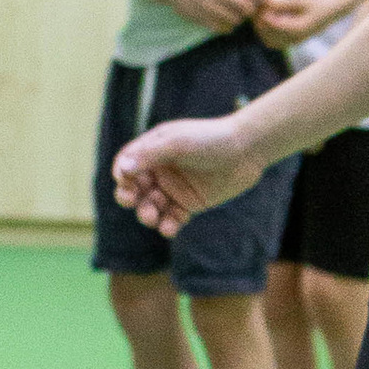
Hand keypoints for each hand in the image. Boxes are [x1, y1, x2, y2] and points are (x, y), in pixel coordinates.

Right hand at [112, 116, 264, 236]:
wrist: (247, 150)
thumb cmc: (210, 139)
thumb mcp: (177, 143)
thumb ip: (149, 155)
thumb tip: (122, 170)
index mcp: (153, 150)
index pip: (127, 165)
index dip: (122, 175)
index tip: (126, 182)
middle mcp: (161, 170)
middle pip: (134, 188)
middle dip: (129, 197)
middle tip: (131, 202)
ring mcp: (175, 188)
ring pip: (150, 206)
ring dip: (146, 214)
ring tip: (153, 218)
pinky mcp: (190, 204)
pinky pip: (172, 218)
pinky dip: (167, 226)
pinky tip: (169, 228)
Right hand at [163, 0, 260, 34]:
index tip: (266, 1)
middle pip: (246, 6)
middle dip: (250, 11)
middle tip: (247, 11)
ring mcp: (209, 5)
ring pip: (236, 20)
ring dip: (238, 20)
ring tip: (231, 15)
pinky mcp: (202, 18)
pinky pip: (223, 28)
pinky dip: (226, 27)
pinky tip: (222, 21)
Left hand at [255, 0, 338, 44]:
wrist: (333, 10)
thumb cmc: (318, 2)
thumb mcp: (301, 0)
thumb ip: (283, 4)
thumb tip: (266, 4)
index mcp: (299, 29)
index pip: (275, 27)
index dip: (264, 17)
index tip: (260, 7)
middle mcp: (296, 39)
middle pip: (269, 37)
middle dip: (261, 24)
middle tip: (258, 10)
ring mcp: (294, 42)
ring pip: (270, 42)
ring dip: (263, 30)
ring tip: (262, 14)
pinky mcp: (293, 41)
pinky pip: (274, 42)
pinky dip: (267, 33)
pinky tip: (268, 20)